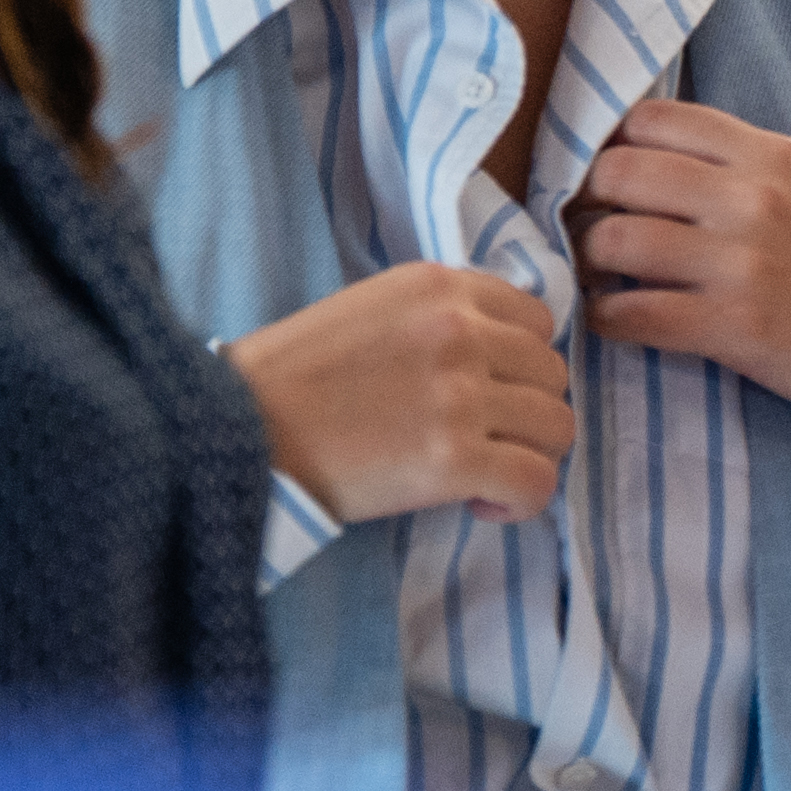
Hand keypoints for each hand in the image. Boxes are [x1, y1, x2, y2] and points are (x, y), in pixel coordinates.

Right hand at [228, 261, 572, 520]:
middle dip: (525, 412)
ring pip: (557, 426)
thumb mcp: (368, 311)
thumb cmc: (287, 379)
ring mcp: (461, 394)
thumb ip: (437, 318)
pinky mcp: (454, 458)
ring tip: (480, 473)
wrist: (234, 431)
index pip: (535, 320)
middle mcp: (460, 330)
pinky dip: (520, 501)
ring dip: (528, 455)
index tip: (486, 394)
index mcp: (437, 286)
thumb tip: (496, 356)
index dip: (518, 365)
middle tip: (481, 440)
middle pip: (551, 374)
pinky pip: (537, 481)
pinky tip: (480, 505)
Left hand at [573, 97, 790, 440]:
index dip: (613, 148)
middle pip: (616, 174)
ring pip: (612, 242)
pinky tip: (619, 322)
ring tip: (600, 278)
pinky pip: (629, 315)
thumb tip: (651, 162)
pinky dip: (608, 319)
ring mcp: (741, 264)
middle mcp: (752, 198)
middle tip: (588, 229)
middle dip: (587, 203)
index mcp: (772, 155)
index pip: (650, 121)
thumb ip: (743, 168)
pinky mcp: (735, 329)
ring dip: (590, 263)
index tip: (609, 180)